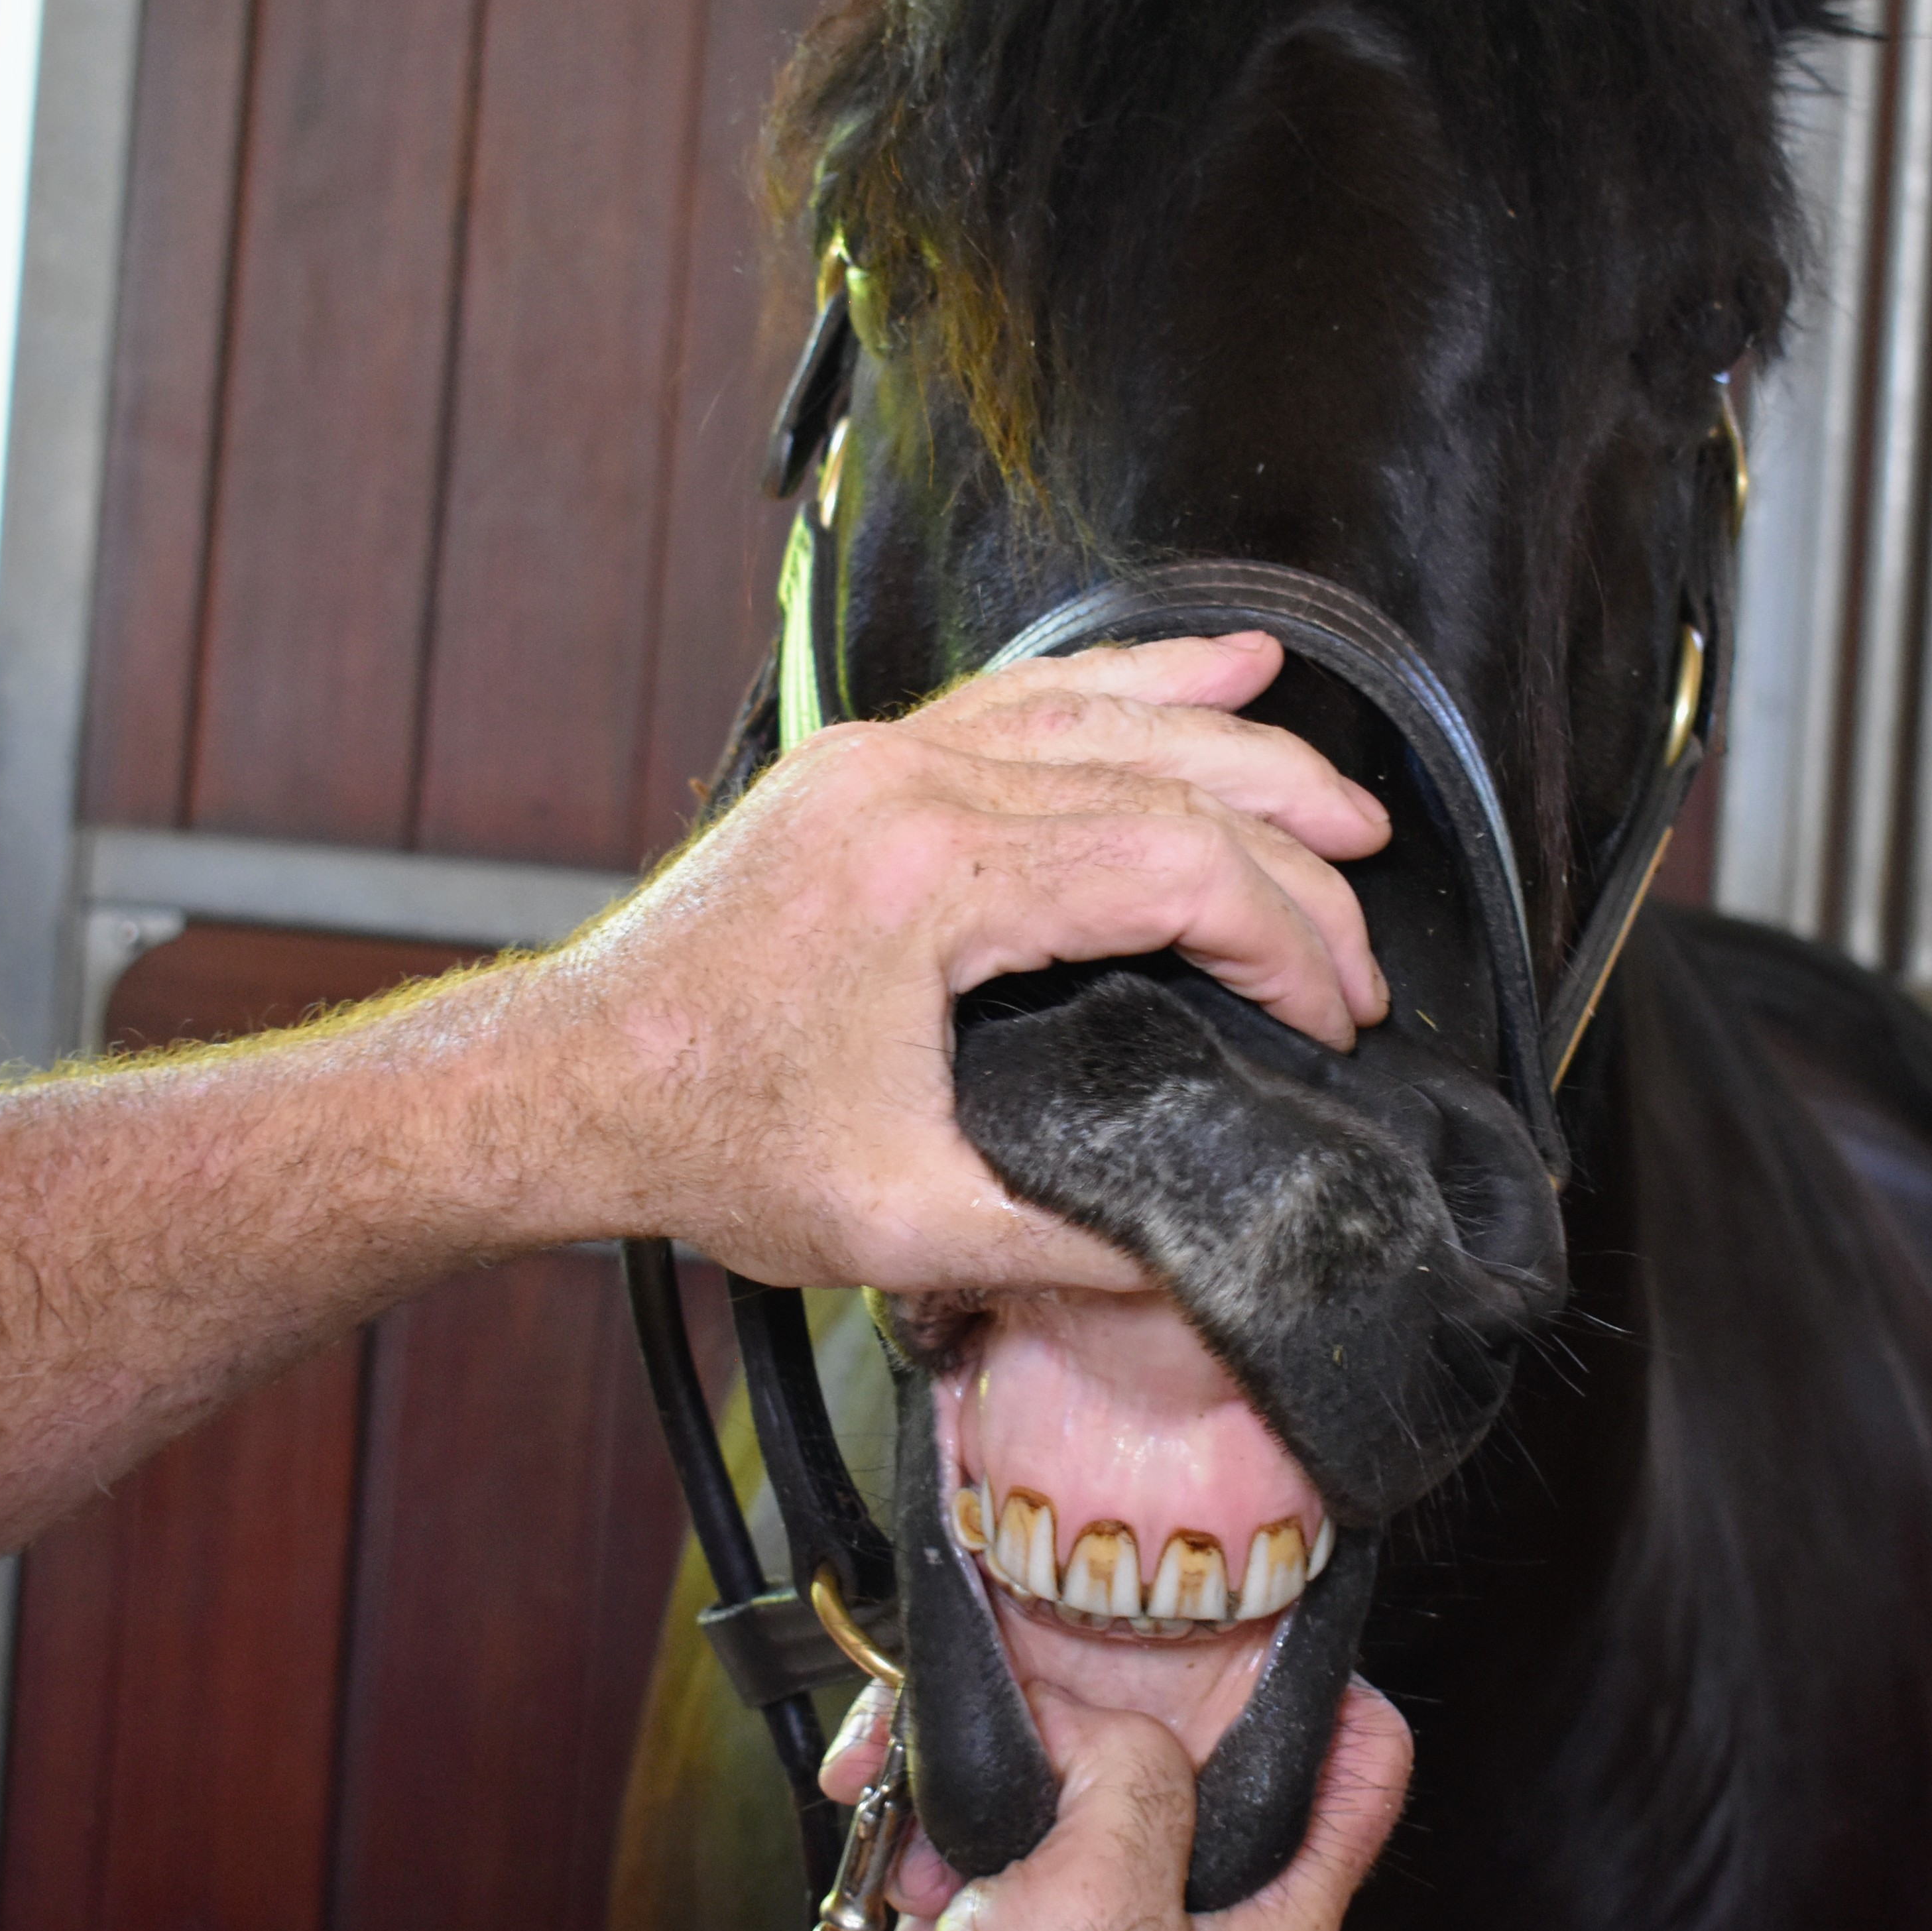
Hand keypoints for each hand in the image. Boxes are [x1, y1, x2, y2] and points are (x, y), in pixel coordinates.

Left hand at [511, 633, 1388, 1290]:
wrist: (566, 1086)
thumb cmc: (703, 1140)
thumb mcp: (901, 1223)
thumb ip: (1066, 1244)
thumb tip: (1200, 1260)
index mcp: (930, 876)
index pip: (1172, 865)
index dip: (1283, 939)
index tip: (1332, 1015)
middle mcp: (911, 785)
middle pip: (1163, 779)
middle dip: (1293, 853)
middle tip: (1365, 936)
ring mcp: (886, 759)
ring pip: (1107, 714)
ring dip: (1238, 747)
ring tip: (1342, 790)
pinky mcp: (869, 767)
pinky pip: (1029, 697)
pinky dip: (1130, 685)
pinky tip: (1207, 670)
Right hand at [762, 1677, 1412, 1930]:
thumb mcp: (1109, 1904)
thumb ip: (1133, 1778)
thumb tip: (1098, 1720)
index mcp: (1264, 1924)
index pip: (1357, 1787)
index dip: (1345, 1700)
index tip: (1311, 1630)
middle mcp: (1183, 1916)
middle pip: (1176, 1754)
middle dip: (1097, 1702)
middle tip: (1050, 1669)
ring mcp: (1083, 1921)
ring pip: (1053, 1776)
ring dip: (979, 1765)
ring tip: (931, 1791)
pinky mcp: (990, 1927)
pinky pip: (964, 1824)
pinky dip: (916, 1816)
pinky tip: (889, 1836)